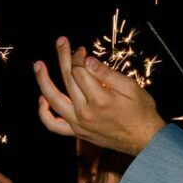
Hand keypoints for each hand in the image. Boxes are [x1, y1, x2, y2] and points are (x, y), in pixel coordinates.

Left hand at [35, 38, 165, 154]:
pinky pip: (53, 125)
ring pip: (54, 100)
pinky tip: (41, 100)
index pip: (80, 71)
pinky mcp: (76, 131)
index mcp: (100, 99)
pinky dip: (44, 113)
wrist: (143, 140)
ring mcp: (78, 123)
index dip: (78, 57)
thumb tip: (88, 60)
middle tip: (61, 42)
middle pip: (67, 79)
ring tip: (38, 66)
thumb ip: (108, 74)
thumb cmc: (140, 112)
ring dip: (43, 81)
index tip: (81, 49)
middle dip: (63, 58)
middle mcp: (85, 112)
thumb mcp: (131, 88)